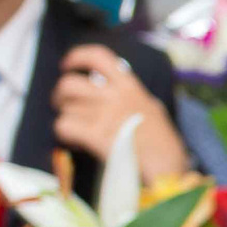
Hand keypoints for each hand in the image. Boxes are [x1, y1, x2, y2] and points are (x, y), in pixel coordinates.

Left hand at [54, 46, 186, 183]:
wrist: (167, 169)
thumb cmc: (164, 145)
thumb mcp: (153, 110)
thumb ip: (133, 98)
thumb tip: (114, 89)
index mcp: (130, 87)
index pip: (99, 57)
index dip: (77, 56)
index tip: (68, 64)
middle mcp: (115, 97)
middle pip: (69, 83)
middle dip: (60, 95)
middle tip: (62, 104)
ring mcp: (104, 115)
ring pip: (65, 107)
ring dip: (66, 117)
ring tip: (75, 128)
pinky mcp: (95, 136)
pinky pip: (64, 126)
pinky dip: (64, 134)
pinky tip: (75, 141)